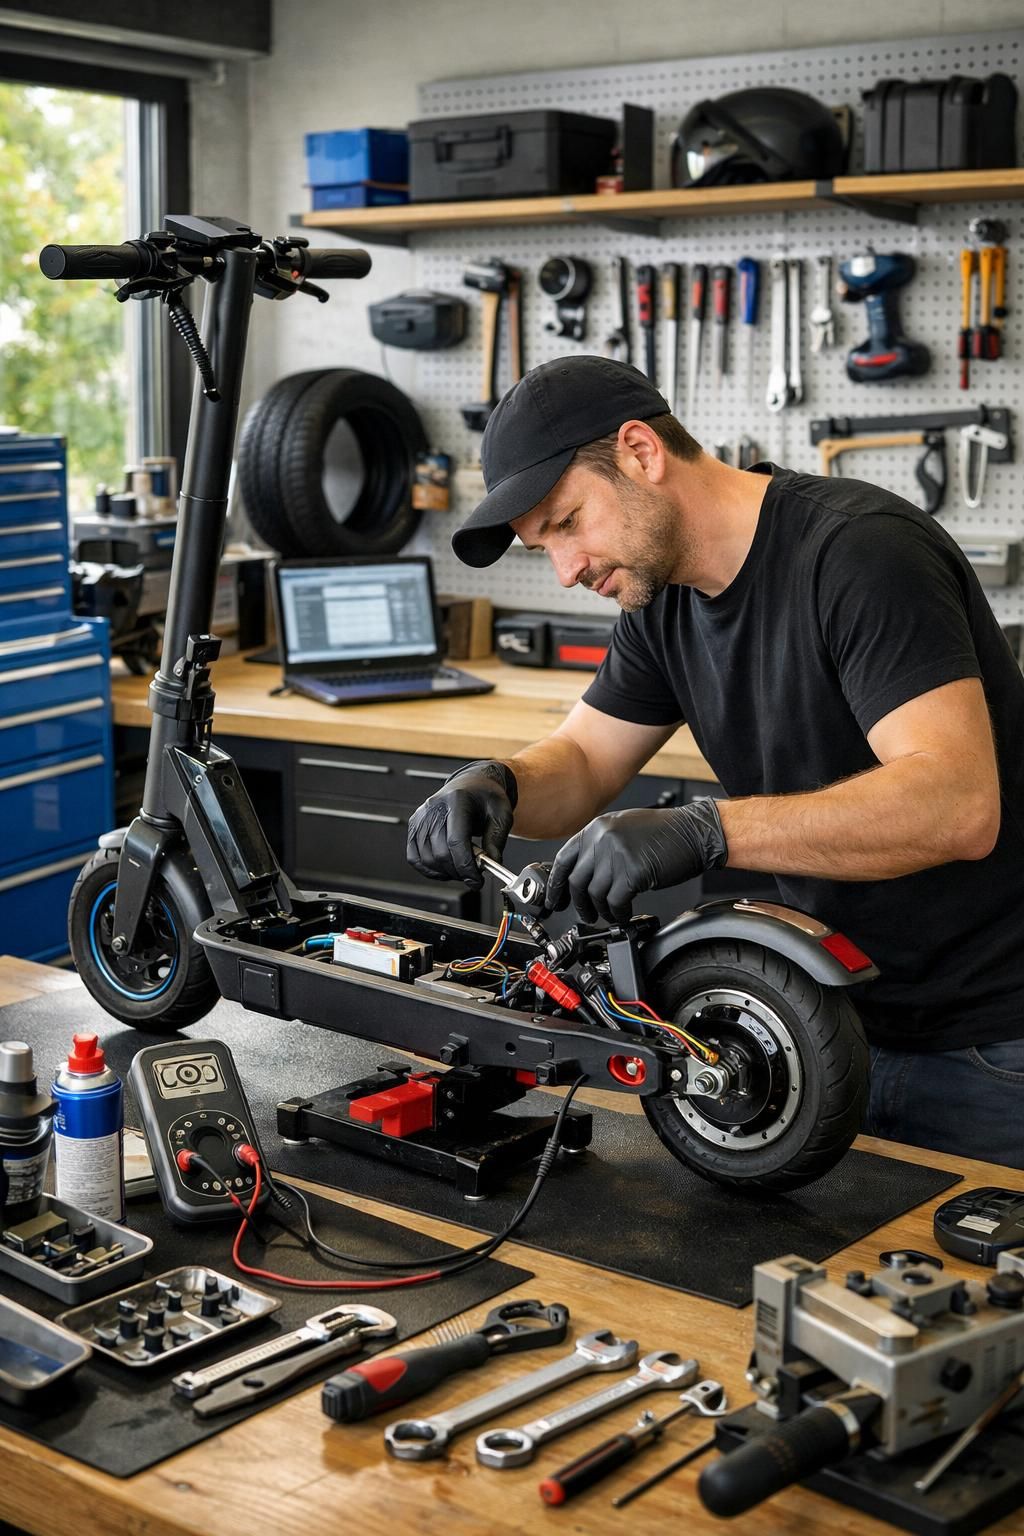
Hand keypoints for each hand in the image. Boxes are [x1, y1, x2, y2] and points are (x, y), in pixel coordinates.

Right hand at [406, 759, 517, 886]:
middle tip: (473, 876)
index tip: (477, 880)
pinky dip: (429, 869)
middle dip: (459, 872)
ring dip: (445, 873)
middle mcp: (434, 807)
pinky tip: (445, 869)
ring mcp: (421, 816)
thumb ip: (496, 840)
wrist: (472, 784)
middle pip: (440, 853)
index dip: (466, 866)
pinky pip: (414, 857)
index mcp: (457, 800)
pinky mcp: (414, 825)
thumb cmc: (485, 797)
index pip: (456, 841)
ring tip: (462, 870)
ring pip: (427, 858)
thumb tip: (492, 863)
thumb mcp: (501, 814)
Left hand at [545, 798, 727, 924]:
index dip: (557, 884)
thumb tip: (583, 872)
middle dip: (580, 903)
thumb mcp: (623, 828)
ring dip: (602, 910)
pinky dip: (618, 913)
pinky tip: (624, 914)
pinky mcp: (633, 872)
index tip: (555, 899)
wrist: (695, 832)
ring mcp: (617, 854)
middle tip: (586, 914)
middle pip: (577, 880)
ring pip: (595, 894)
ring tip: (611, 914)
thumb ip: (600, 846)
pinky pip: (615, 902)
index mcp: (597, 828)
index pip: (564, 859)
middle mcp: (603, 838)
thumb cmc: (665, 833)